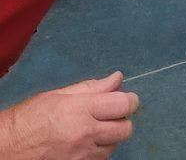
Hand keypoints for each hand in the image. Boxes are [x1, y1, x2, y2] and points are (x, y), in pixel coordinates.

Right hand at [0, 72, 138, 159]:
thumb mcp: (57, 96)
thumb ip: (91, 88)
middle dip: (121, 120)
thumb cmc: (28, 119)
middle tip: (108, 115)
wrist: (5, 149)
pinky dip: (98, 151)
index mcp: (80, 110)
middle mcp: (85, 134)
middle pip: (125, 128)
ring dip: (109, 137)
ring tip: (91, 130)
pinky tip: (85, 144)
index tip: (126, 99)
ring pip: (114, 146)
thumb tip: (117, 78)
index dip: (129, 100)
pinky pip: (101, 159)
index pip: (123, 104)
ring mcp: (82, 155)